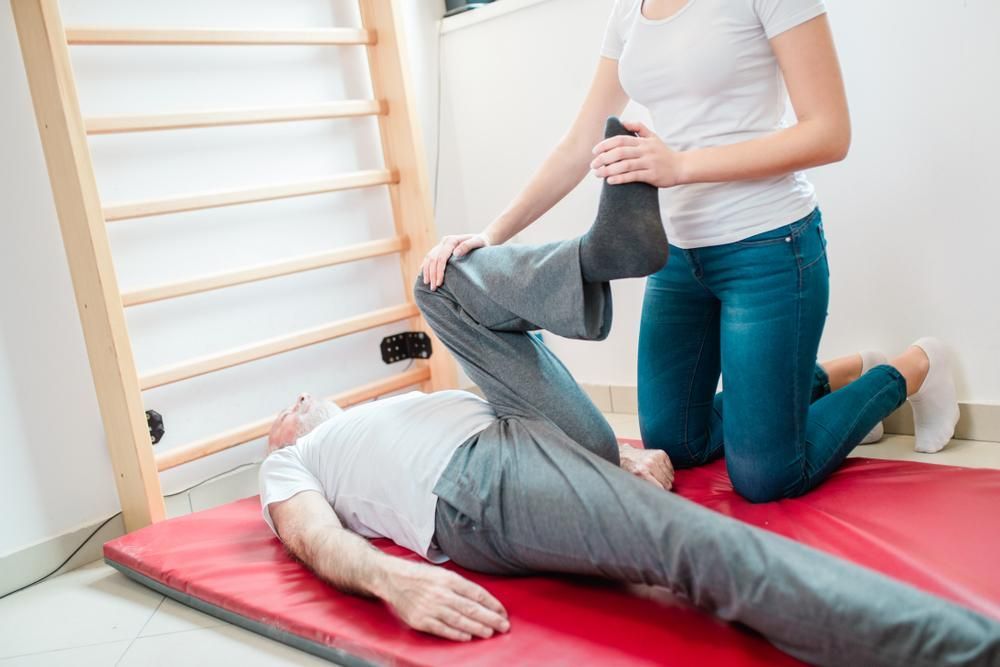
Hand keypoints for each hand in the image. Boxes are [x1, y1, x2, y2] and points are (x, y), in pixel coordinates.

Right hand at [379, 559, 509, 641]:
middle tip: (503, 625)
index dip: (492, 604)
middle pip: (471, 608)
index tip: (502, 611)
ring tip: (490, 632)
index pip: (476, 593)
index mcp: (449, 579)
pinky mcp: (421, 620)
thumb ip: (460, 585)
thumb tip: (481, 599)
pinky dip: (456, 634)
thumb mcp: (442, 573)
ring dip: (477, 628)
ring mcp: (430, 608)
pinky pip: (442, 629)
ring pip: (459, 620)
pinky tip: (468, 636)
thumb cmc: (420, 576)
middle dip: (490, 618)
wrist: (392, 579)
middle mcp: (441, 593)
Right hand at [420, 233, 490, 290]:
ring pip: (429, 258)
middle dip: (432, 274)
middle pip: (433, 259)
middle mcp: (444, 241)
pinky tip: (424, 275)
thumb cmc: (481, 242)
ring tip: (427, 284)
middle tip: (433, 288)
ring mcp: (441, 245)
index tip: (439, 283)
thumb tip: (455, 253)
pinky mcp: (440, 249)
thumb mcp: (478, 242)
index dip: (439, 271)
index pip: (441, 258)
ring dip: (427, 271)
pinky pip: (429, 258)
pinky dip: (425, 266)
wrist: (481, 239)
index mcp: (451, 240)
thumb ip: (468, 246)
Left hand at [590, 121, 685, 187]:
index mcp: (643, 141)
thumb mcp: (653, 137)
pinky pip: (634, 176)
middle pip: (620, 152)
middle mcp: (645, 151)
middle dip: (603, 158)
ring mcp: (649, 163)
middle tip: (593, 165)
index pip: (620, 139)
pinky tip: (610, 181)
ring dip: (609, 170)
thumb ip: (638, 128)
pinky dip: (621, 178)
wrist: (681, 167)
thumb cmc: (664, 153)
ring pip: (625, 165)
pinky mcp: (652, 175)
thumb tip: (621, 121)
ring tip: (598, 174)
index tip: (594, 151)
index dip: (605, 144)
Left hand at [619, 444, 674, 490]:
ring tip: (663, 480)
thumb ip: (646, 486)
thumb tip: (658, 494)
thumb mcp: (635, 480)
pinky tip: (663, 473)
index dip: (662, 491)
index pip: (660, 486)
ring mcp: (656, 457)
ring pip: (670, 474)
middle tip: (664, 487)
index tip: (662, 493)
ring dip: (668, 479)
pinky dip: (668, 471)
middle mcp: (650, 463)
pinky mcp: (661, 453)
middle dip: (666, 486)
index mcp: (643, 472)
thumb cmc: (630, 469)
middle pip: (666, 481)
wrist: (627, 455)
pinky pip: (670, 467)